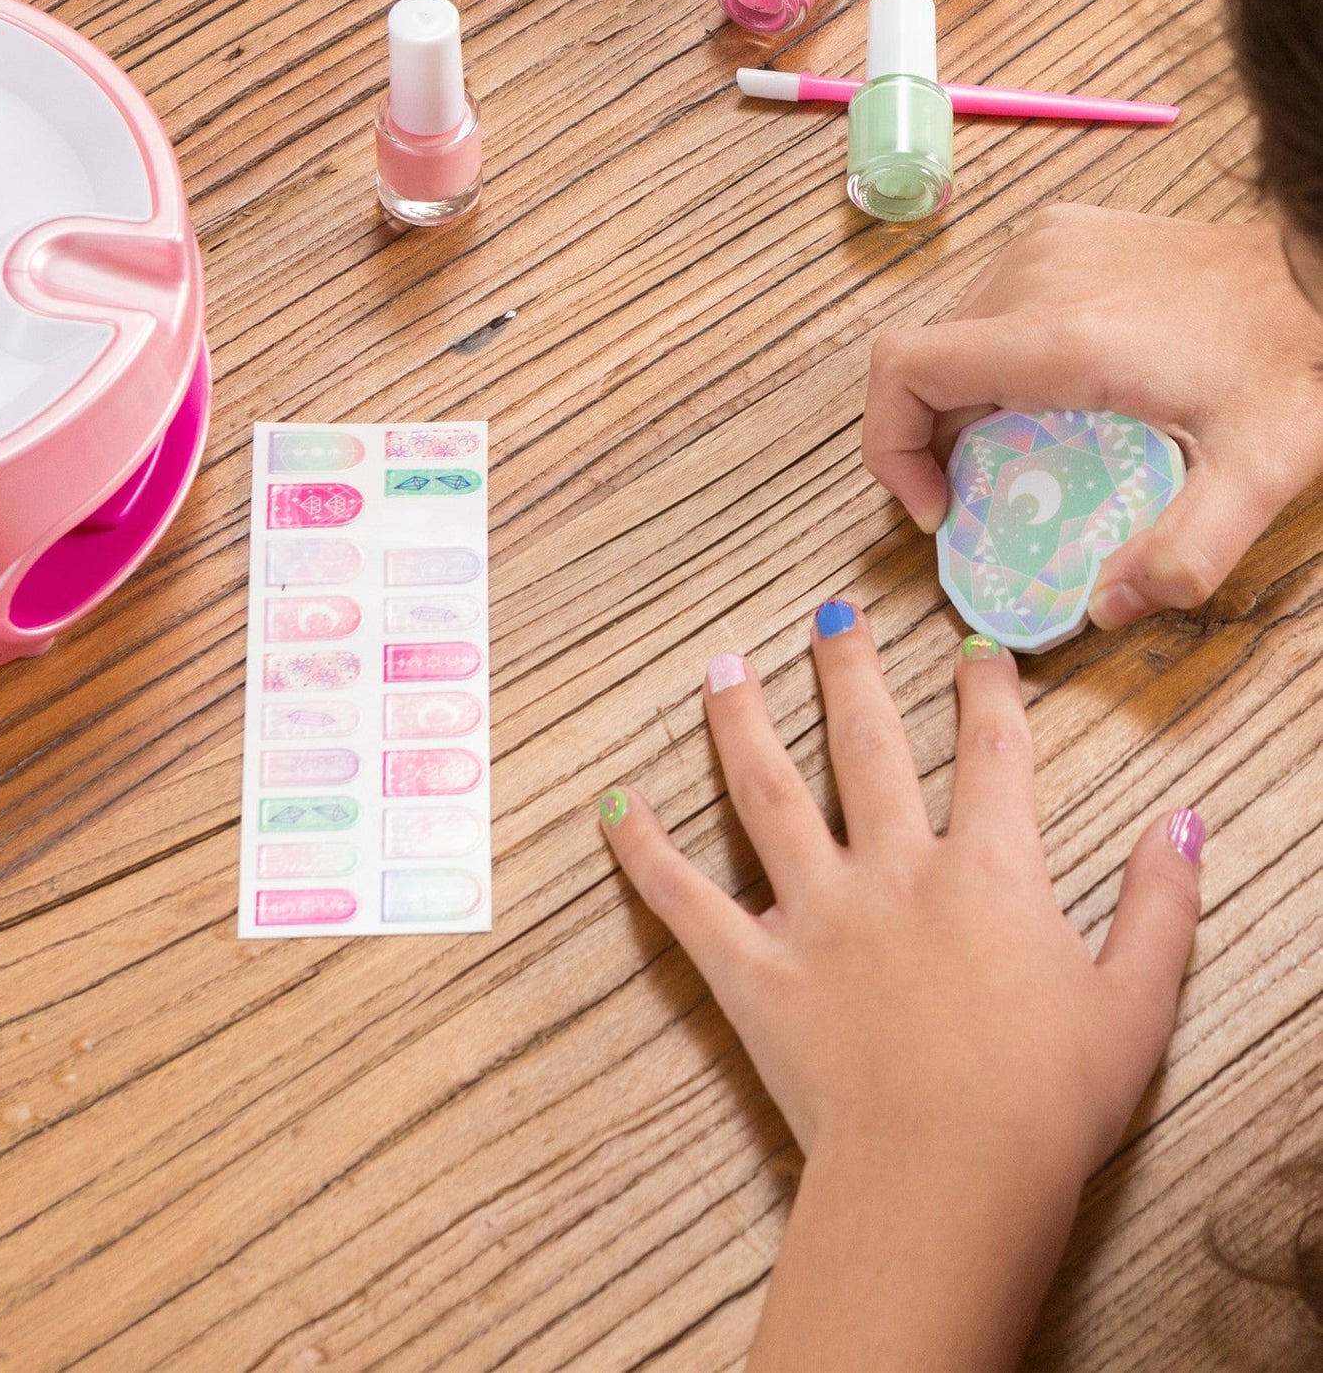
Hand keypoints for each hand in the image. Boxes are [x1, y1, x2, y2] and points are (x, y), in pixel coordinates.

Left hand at [599, 603, 1203, 1371]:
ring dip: (742, 724)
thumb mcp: (1136, 1003)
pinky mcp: (753, 968)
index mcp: (988, 875)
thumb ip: (1159, 906)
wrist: (950, 1177)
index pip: (992, 757)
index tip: (973, 647)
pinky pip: (684, 898)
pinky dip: (642, 850)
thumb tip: (1179, 823)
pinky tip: (612, 804)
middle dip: (848, 673)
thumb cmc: (1048, 1103)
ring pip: (767, 794)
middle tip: (830, 615)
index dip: (986, 694)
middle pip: (866, 748)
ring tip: (722, 667)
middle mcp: (894, 873)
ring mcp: (815, 914)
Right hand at [862, 204, 1322, 626]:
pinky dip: (1001, 359)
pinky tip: (1064, 389)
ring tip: (1040, 444)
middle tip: (1002, 495)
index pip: (905, 370)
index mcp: (1062, 336)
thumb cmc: (1296, 357)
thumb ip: (1182, 556)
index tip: (936, 502)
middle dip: (943, 443)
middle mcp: (1036, 276)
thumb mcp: (1257, 475)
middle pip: (927, 367)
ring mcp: (1044, 245)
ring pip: (955, 337)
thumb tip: (1106, 607)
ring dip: (972, 402)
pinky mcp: (1059, 234)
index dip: (890, 447)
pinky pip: (991, 306)